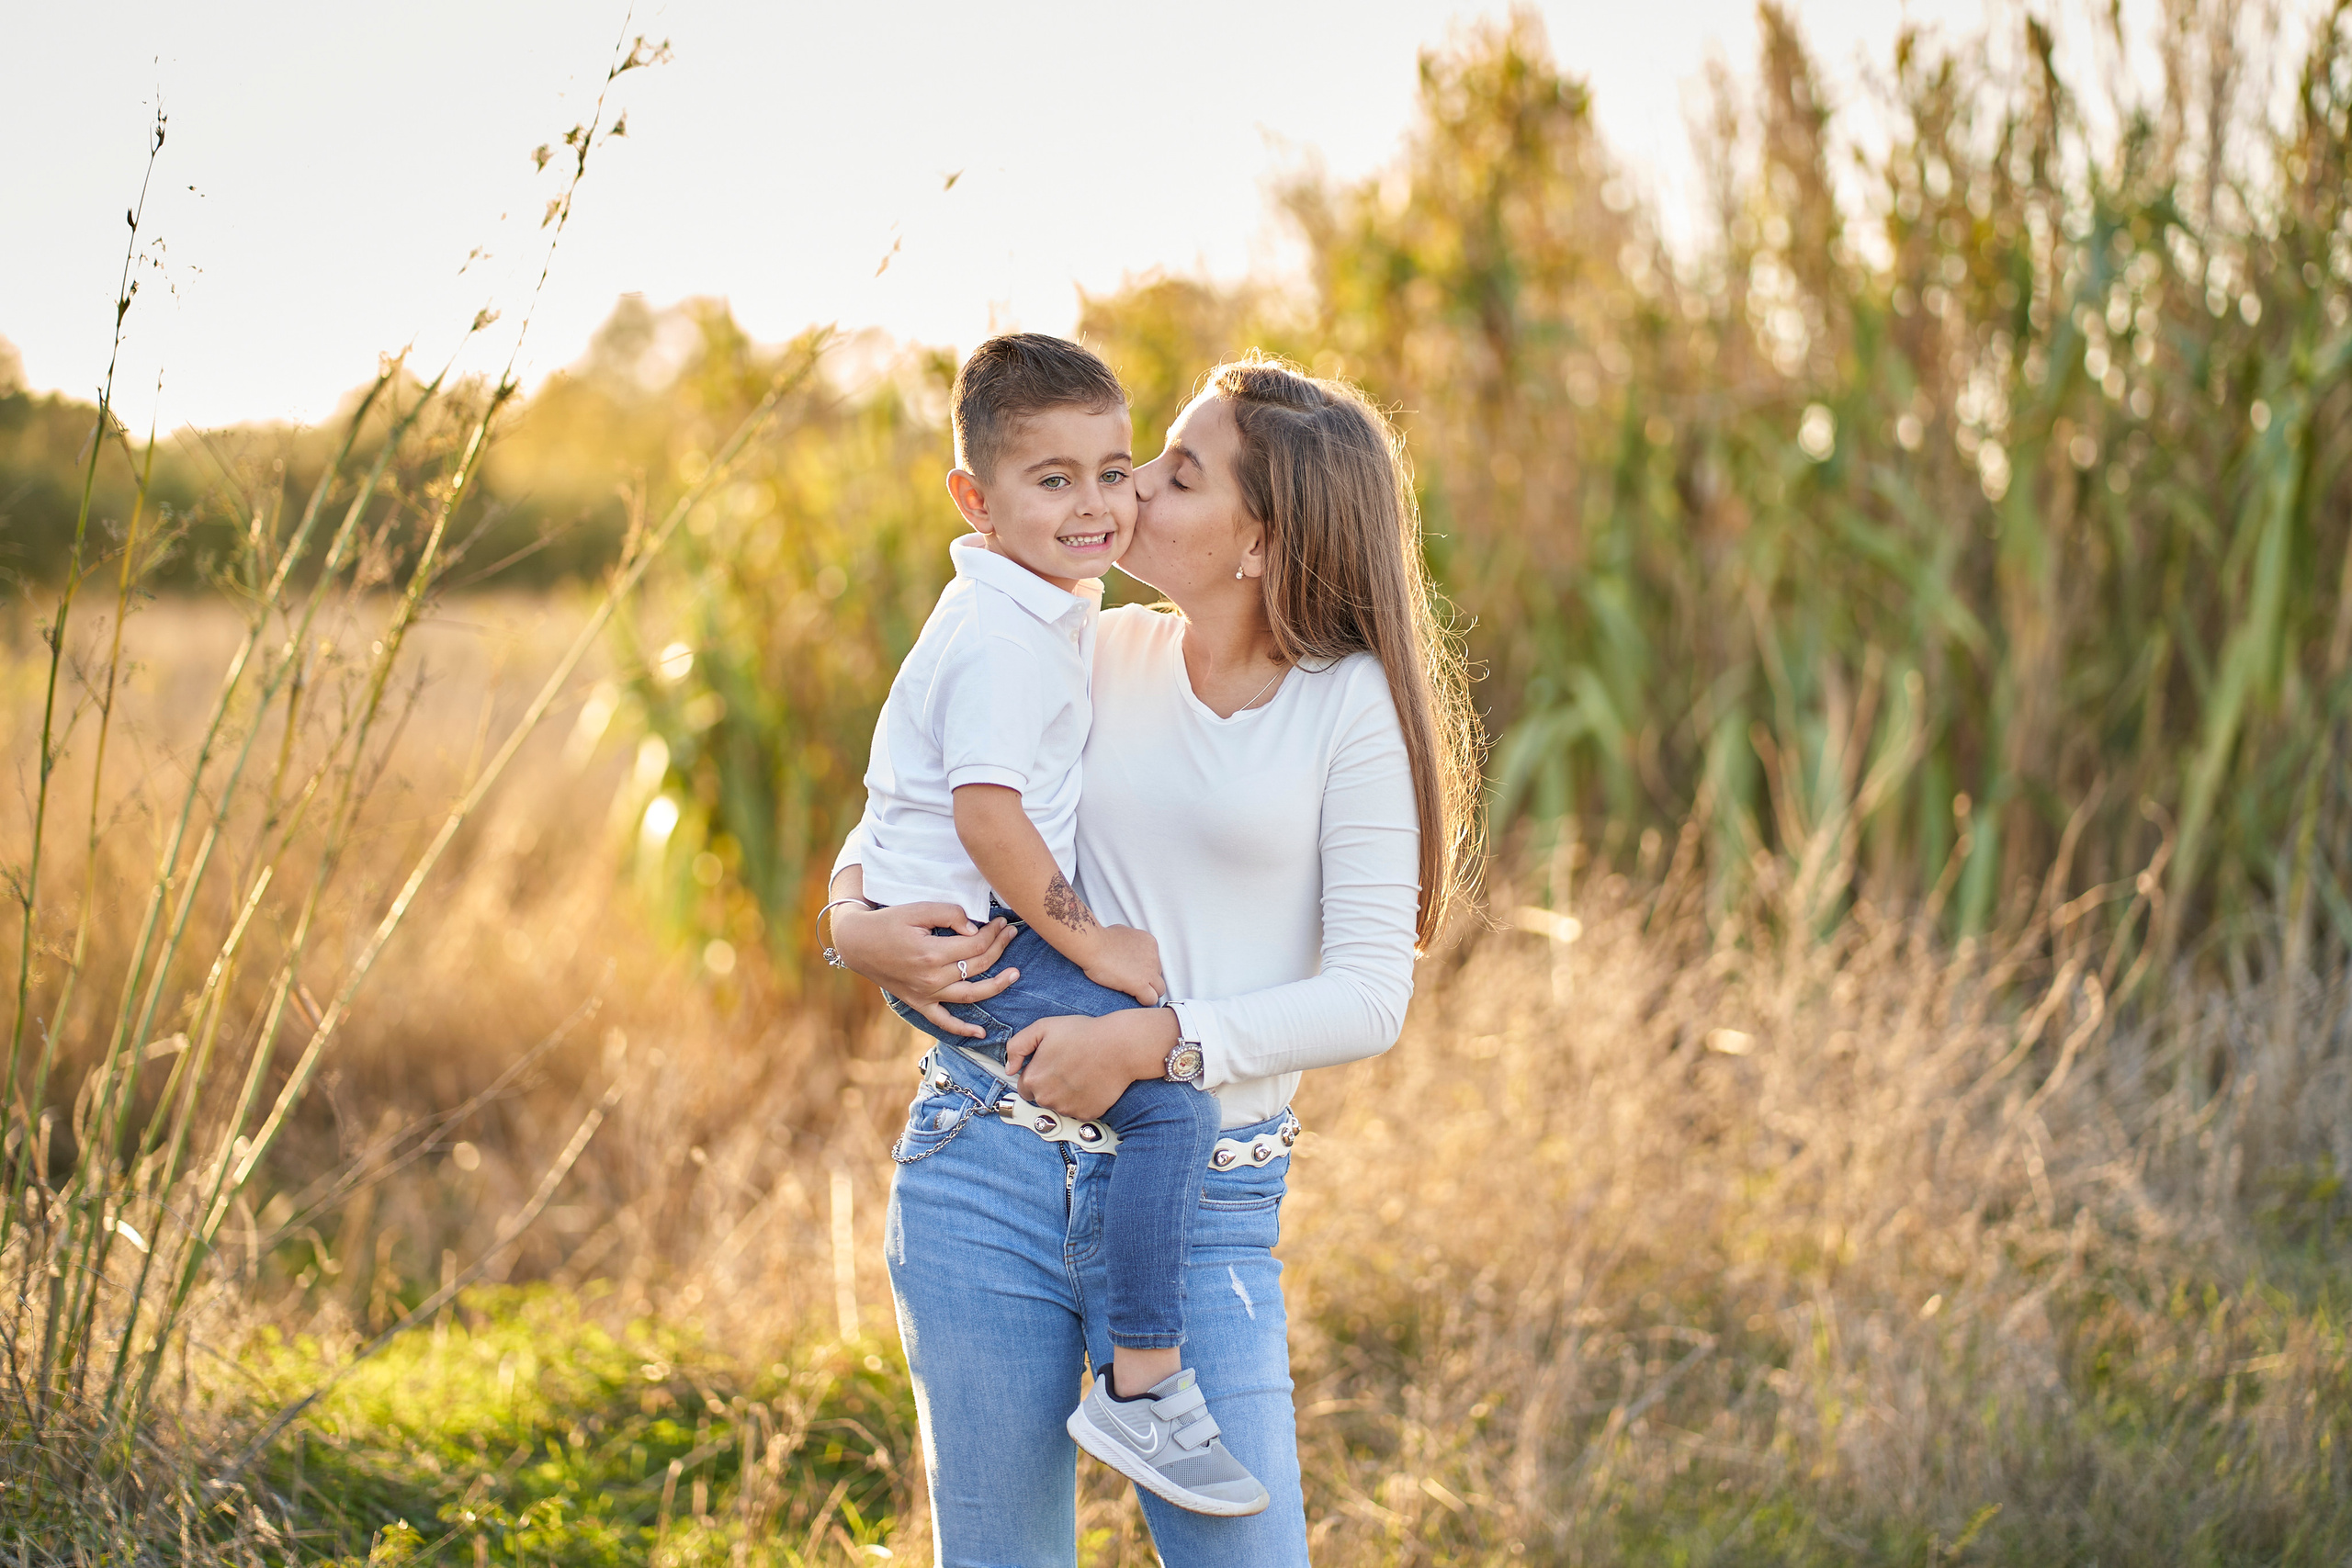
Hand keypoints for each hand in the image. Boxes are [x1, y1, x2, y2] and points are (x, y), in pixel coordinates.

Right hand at [830, 901, 1018, 1039]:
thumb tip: (975, 929)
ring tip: (1015, 975)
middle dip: (999, 948)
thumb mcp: (917, 909)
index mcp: (932, 953)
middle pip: (977, 966)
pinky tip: (981, 1034)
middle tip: (1010, 933)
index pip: (976, 945)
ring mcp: (926, 994)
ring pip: (970, 995)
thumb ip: (949, 914)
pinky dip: (962, 1030)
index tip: (1002, 922)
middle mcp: (932, 978)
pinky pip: (943, 1022)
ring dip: (996, 986)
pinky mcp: (919, 1003)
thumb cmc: (888, 923)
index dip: (994, 933)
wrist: (858, 943)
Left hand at [1006, 1007, 1179, 1120]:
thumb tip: (1009, 1068)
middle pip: (1041, 1098)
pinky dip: (1083, 1101)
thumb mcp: (1043, 1027)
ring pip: (1060, 1106)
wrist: (1120, 1046)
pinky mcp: (1087, 1115)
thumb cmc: (1083, 1034)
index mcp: (1033, 1079)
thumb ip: (1017, 1046)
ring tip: (1081, 1072)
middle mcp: (1047, 1099)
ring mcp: (1067, 1109)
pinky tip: (1091, 1083)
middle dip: (1050, 1085)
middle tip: (1068, 1066)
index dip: (1037, 1074)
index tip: (1050, 1064)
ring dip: (1066, 1094)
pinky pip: (1078, 1111)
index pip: (1024, 1087)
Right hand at [1080, 925, 1165, 1007]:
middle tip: (1132, 981)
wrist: (1094, 946)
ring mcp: (1149, 972)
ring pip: (1160, 989)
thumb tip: (1127, 947)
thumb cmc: (1101, 939)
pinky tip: (1134, 998)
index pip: (1155, 962)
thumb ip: (1131, 942)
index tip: (1133, 971)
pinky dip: (1143, 1000)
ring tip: (1135, 993)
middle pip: (1157, 974)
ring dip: (1149, 992)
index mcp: (1150, 944)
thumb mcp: (1123, 932)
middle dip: (1147, 979)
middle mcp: (1153, 957)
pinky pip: (1151, 999)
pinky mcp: (1141, 984)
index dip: (1144, 969)